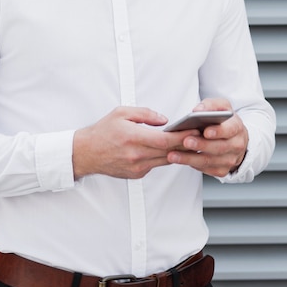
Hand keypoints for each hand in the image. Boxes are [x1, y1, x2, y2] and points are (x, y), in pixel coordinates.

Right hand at [73, 106, 189, 179]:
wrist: (87, 153)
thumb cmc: (103, 131)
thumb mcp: (121, 112)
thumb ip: (145, 114)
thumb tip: (165, 120)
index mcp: (134, 137)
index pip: (166, 140)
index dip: (183, 136)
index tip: (195, 130)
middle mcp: (137, 155)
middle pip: (170, 151)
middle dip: (186, 143)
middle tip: (199, 135)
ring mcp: (137, 167)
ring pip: (165, 160)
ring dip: (178, 152)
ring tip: (188, 141)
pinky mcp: (137, 174)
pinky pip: (156, 164)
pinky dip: (163, 157)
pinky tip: (168, 149)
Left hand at [167, 98, 247, 177]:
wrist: (234, 139)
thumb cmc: (224, 121)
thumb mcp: (221, 107)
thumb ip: (210, 105)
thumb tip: (197, 110)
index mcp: (236, 128)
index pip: (230, 130)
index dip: (218, 131)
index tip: (206, 131)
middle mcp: (236, 145)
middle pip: (219, 147)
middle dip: (201, 145)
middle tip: (186, 141)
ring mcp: (230, 160)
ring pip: (210, 161)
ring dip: (190, 158)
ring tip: (174, 155)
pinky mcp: (221, 170)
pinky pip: (206, 169)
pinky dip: (192, 165)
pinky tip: (180, 160)